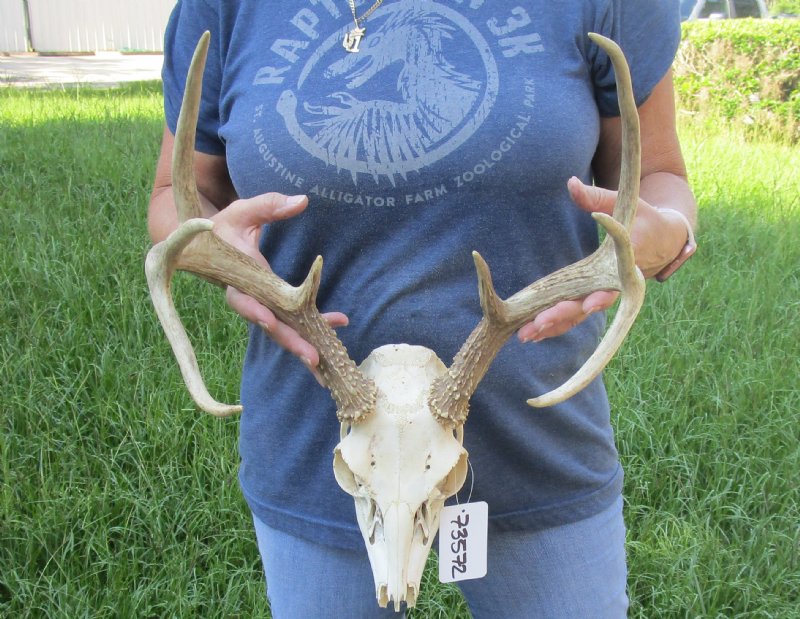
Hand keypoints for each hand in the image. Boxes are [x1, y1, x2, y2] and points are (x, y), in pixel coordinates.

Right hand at [211, 192, 348, 380]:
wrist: (216, 247)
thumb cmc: (227, 226)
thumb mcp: (244, 211)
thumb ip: (270, 206)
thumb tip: (302, 201)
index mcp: (235, 277)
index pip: (242, 300)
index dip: (254, 312)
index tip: (269, 321)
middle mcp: (249, 298)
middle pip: (269, 325)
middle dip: (291, 342)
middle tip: (313, 357)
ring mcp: (264, 306)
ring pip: (285, 330)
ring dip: (306, 343)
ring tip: (329, 358)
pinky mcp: (276, 307)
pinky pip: (295, 321)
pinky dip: (316, 323)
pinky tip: (340, 322)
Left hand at [517, 176, 686, 342]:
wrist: (661, 239)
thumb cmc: (644, 218)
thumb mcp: (625, 204)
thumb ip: (597, 198)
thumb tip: (571, 183)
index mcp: (625, 267)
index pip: (612, 285)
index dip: (600, 297)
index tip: (587, 305)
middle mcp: (613, 286)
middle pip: (587, 306)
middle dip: (563, 316)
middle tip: (539, 323)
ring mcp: (601, 294)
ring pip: (576, 317)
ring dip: (552, 327)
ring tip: (526, 336)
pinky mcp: (590, 297)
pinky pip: (572, 316)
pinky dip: (554, 326)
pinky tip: (531, 335)